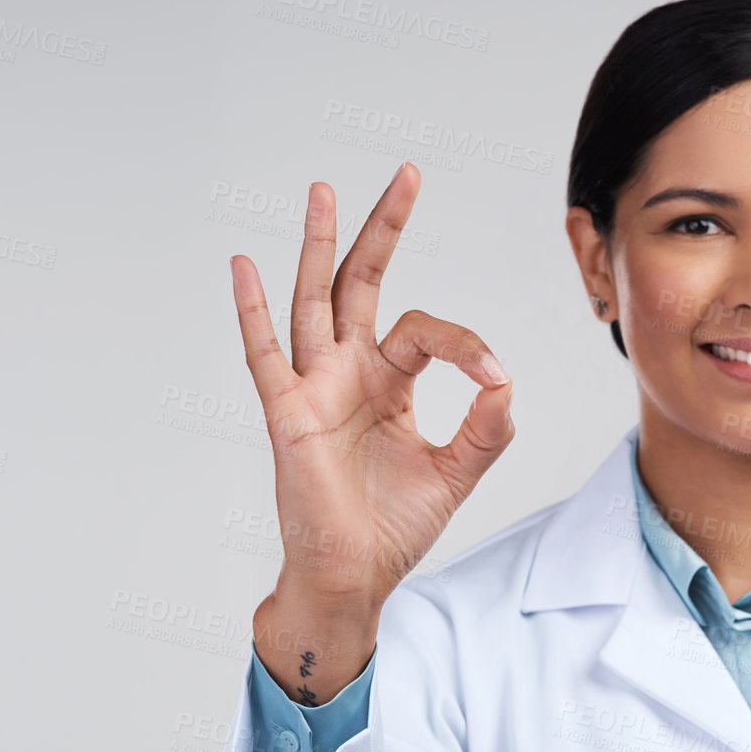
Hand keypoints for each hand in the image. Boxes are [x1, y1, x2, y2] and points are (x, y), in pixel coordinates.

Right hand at [229, 162, 513, 699]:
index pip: (424, 331)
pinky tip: (246, 264)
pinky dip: (253, 310)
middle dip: (384, 229)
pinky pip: (265, 354)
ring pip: (315, 300)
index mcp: (388, 382)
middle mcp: (348, 373)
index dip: (463, 343)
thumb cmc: (394, 525)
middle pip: (362, 283)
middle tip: (407, 176)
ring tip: (326, 191)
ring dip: (321, 245)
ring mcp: (314, 388)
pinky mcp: (287, 413)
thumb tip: (504, 381)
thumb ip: (486, 428)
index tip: (493, 374)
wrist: (355, 575)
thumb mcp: (457, 471)